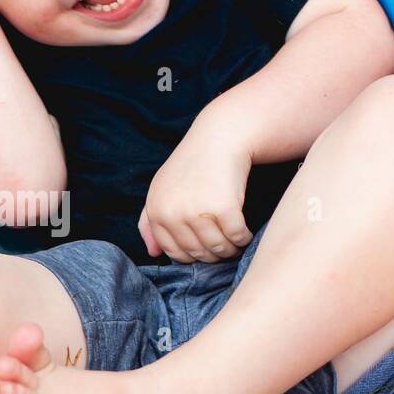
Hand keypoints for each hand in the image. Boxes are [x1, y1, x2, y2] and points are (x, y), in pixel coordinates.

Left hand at [138, 121, 253, 262]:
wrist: (219, 138)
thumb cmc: (191, 165)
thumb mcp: (160, 189)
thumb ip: (149, 221)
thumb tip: (153, 253)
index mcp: (157, 211)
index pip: (172, 251)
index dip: (190, 256)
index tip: (203, 249)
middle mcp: (173, 214)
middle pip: (196, 252)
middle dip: (212, 255)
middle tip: (223, 247)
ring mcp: (198, 212)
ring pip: (217, 249)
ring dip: (229, 250)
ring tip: (234, 242)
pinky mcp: (224, 209)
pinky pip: (237, 237)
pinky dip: (244, 238)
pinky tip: (245, 232)